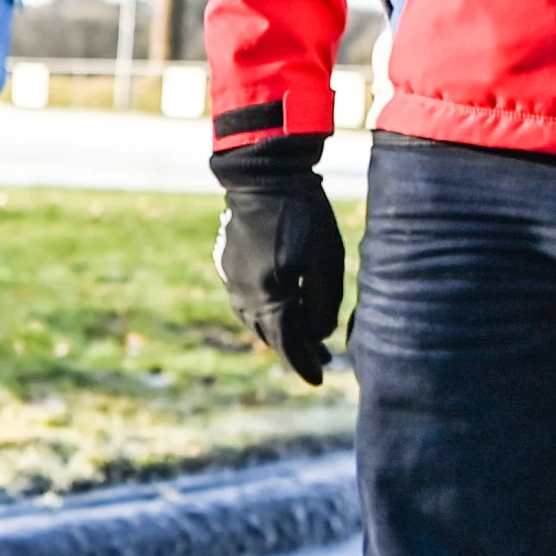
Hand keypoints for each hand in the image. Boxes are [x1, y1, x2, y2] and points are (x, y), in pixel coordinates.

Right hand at [212, 143, 346, 384]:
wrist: (262, 175)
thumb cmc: (301, 215)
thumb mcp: (326, 260)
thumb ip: (324, 303)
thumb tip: (319, 335)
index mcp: (269, 297)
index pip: (289, 344)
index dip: (306, 364)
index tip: (320, 380)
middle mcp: (245, 296)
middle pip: (271, 336)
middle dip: (295, 351)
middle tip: (320, 361)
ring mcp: (233, 280)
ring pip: (256, 320)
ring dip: (280, 333)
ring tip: (302, 338)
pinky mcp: (229, 265)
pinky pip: (247, 302)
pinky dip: (266, 313)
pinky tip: (280, 308)